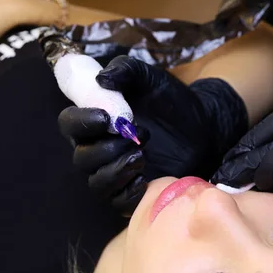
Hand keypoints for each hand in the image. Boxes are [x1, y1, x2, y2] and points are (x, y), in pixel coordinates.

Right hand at [59, 56, 247, 214]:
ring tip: (142, 156)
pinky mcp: (134, 191)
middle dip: (105, 149)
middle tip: (135, 138)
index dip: (81, 122)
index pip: (69, 124)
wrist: (204, 125)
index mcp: (95, 120)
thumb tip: (102, 78)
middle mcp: (99, 148)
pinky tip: (145, 178)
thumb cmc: (171, 100)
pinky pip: (118, 202)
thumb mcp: (151, 78)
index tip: (106, 117)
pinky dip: (128, 193)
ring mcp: (115, 172)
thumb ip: (126, 70)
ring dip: (116, 170)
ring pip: (97, 183)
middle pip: (81, 158)